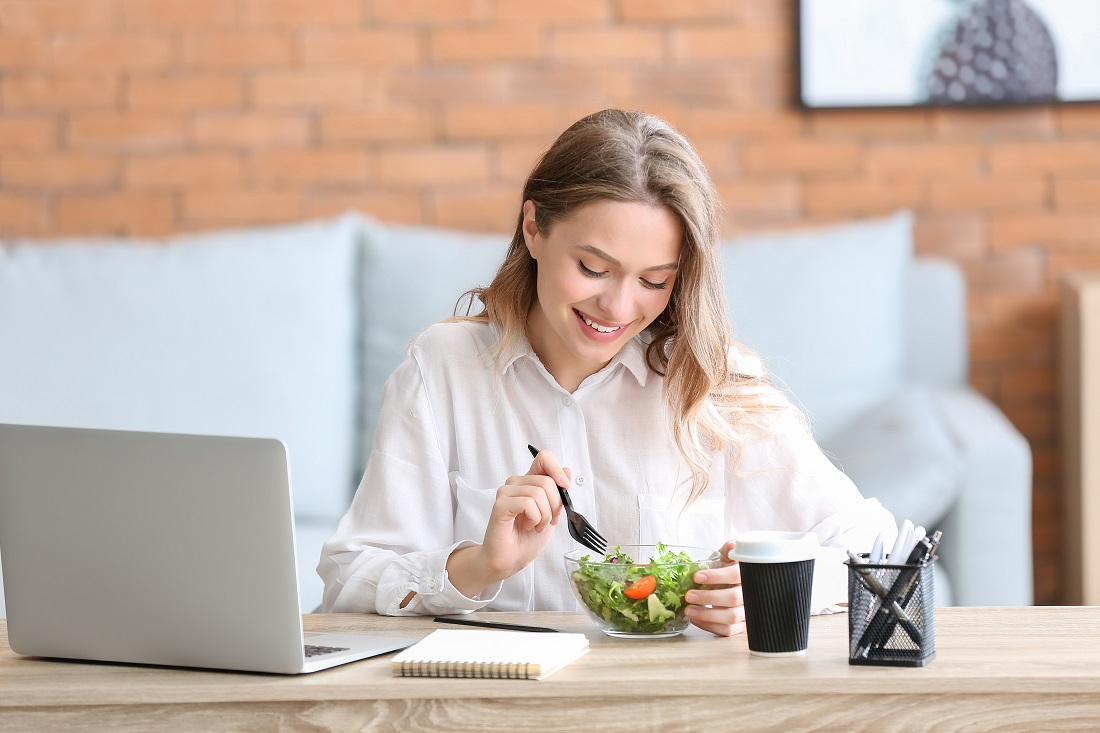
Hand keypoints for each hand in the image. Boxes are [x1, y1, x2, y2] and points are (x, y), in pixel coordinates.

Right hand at [447, 450, 568, 595]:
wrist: (511, 560)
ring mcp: (506, 492)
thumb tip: (567, 470)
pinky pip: (528, 503)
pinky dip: (534, 518)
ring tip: (535, 526)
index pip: (544, 457)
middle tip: (548, 521)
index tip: (564, 486)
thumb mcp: (552, 514)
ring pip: (539, 493)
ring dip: (544, 516)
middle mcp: (516, 483)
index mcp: (529, 482)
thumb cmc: (527, 539)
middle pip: (547, 481)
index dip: (556, 468)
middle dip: (555, 506)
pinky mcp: (501, 504)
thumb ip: (558, 493)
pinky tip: (527, 526)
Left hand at [684, 540, 744, 636]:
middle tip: (689, 595)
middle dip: (708, 597)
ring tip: (688, 610)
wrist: (731, 584)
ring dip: (707, 615)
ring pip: (731, 617)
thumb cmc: (728, 570)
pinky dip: (709, 626)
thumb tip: (733, 545)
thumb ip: (728, 550)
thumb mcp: (728, 557)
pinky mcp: (740, 626)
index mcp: (747, 575)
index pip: (735, 575)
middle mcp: (750, 595)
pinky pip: (727, 631)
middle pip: (733, 598)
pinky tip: (695, 619)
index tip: (698, 576)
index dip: (717, 576)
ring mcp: (746, 612)